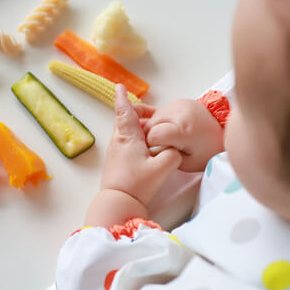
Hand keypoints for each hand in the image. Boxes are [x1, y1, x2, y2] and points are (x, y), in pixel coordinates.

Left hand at [101, 85, 182, 205]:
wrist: (117, 203)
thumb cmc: (136, 184)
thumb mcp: (163, 168)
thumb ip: (173, 154)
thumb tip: (174, 149)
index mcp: (128, 137)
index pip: (125, 112)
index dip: (122, 98)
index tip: (118, 86)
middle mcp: (118, 142)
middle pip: (123, 120)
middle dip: (134, 112)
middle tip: (150, 112)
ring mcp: (115, 152)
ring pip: (124, 132)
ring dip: (135, 127)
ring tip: (151, 129)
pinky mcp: (116, 163)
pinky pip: (125, 143)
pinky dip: (134, 139)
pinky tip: (145, 147)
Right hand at [144, 99, 223, 171]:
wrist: (223, 134)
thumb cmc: (208, 151)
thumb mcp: (186, 163)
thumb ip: (166, 156)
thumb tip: (151, 148)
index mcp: (184, 129)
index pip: (153, 135)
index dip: (153, 145)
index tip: (161, 150)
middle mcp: (181, 112)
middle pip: (150, 124)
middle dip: (153, 136)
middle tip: (165, 145)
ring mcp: (180, 104)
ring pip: (153, 117)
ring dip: (156, 128)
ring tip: (170, 137)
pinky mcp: (180, 101)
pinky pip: (161, 112)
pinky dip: (162, 121)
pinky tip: (172, 129)